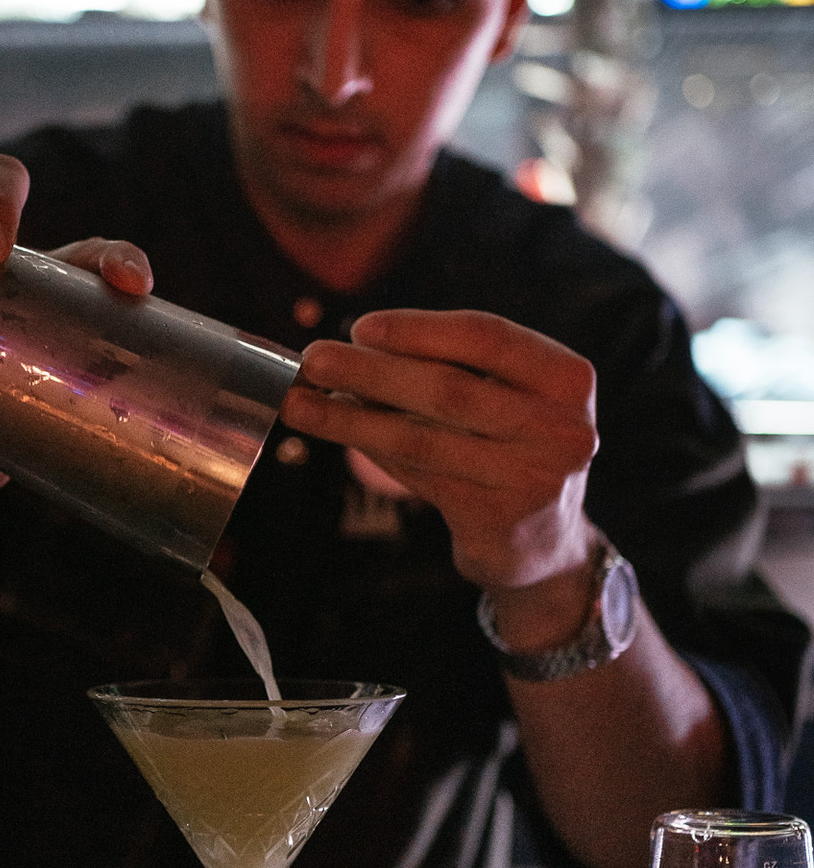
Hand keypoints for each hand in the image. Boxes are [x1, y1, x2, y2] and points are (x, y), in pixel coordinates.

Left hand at [283, 308, 600, 642]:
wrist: (545, 538)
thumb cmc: (512, 444)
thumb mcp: (504, 395)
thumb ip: (447, 367)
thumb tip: (353, 347)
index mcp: (567, 378)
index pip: (487, 337)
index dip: (419, 330)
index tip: (360, 328)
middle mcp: (561, 428)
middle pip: (450, 389)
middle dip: (373, 372)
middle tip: (313, 359)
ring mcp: (532, 479)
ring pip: (423, 438)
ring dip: (353, 416)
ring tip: (300, 402)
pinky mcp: (497, 518)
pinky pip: (418, 475)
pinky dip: (372, 448)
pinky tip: (337, 430)